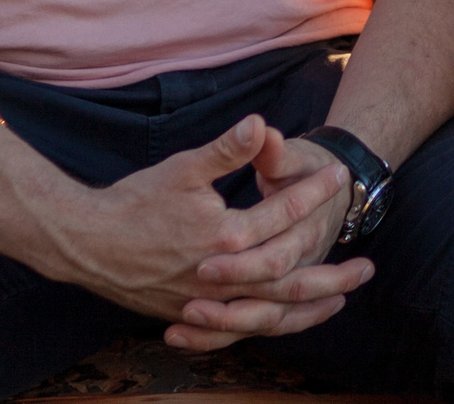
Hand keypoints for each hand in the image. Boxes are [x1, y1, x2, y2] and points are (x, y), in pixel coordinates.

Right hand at [49, 116, 371, 337]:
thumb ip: (227, 150)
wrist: (85, 242)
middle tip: (368, 268)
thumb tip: (260, 123)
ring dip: (308, 310)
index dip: (315, 194)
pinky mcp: (191, 316)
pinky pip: (240, 331)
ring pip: (269, 315)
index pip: (285, 215)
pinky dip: (268, 327)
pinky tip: (283, 322)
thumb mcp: (184, 169)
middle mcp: (222, 275)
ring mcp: (206, 302)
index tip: (340, 179)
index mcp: (226, 236)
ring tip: (339, 302)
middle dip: (333, 275)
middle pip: (292, 281)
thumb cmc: (134, 202)